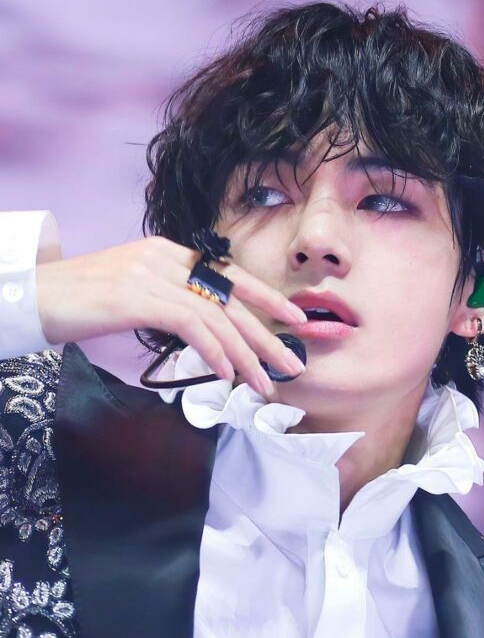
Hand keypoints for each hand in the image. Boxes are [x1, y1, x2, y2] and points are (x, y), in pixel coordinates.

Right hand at [35, 235, 307, 396]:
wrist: (34, 296)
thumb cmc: (80, 302)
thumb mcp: (134, 294)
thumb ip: (170, 301)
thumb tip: (206, 332)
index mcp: (168, 253)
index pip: (230, 276)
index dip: (267, 299)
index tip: (295, 321)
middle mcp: (166, 257)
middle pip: (231, 299)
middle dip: (266, 335)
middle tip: (290, 365)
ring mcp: (152, 274)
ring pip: (216, 316)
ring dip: (244, 355)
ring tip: (261, 384)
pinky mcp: (137, 295)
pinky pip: (191, 325)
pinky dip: (214, 352)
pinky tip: (226, 374)